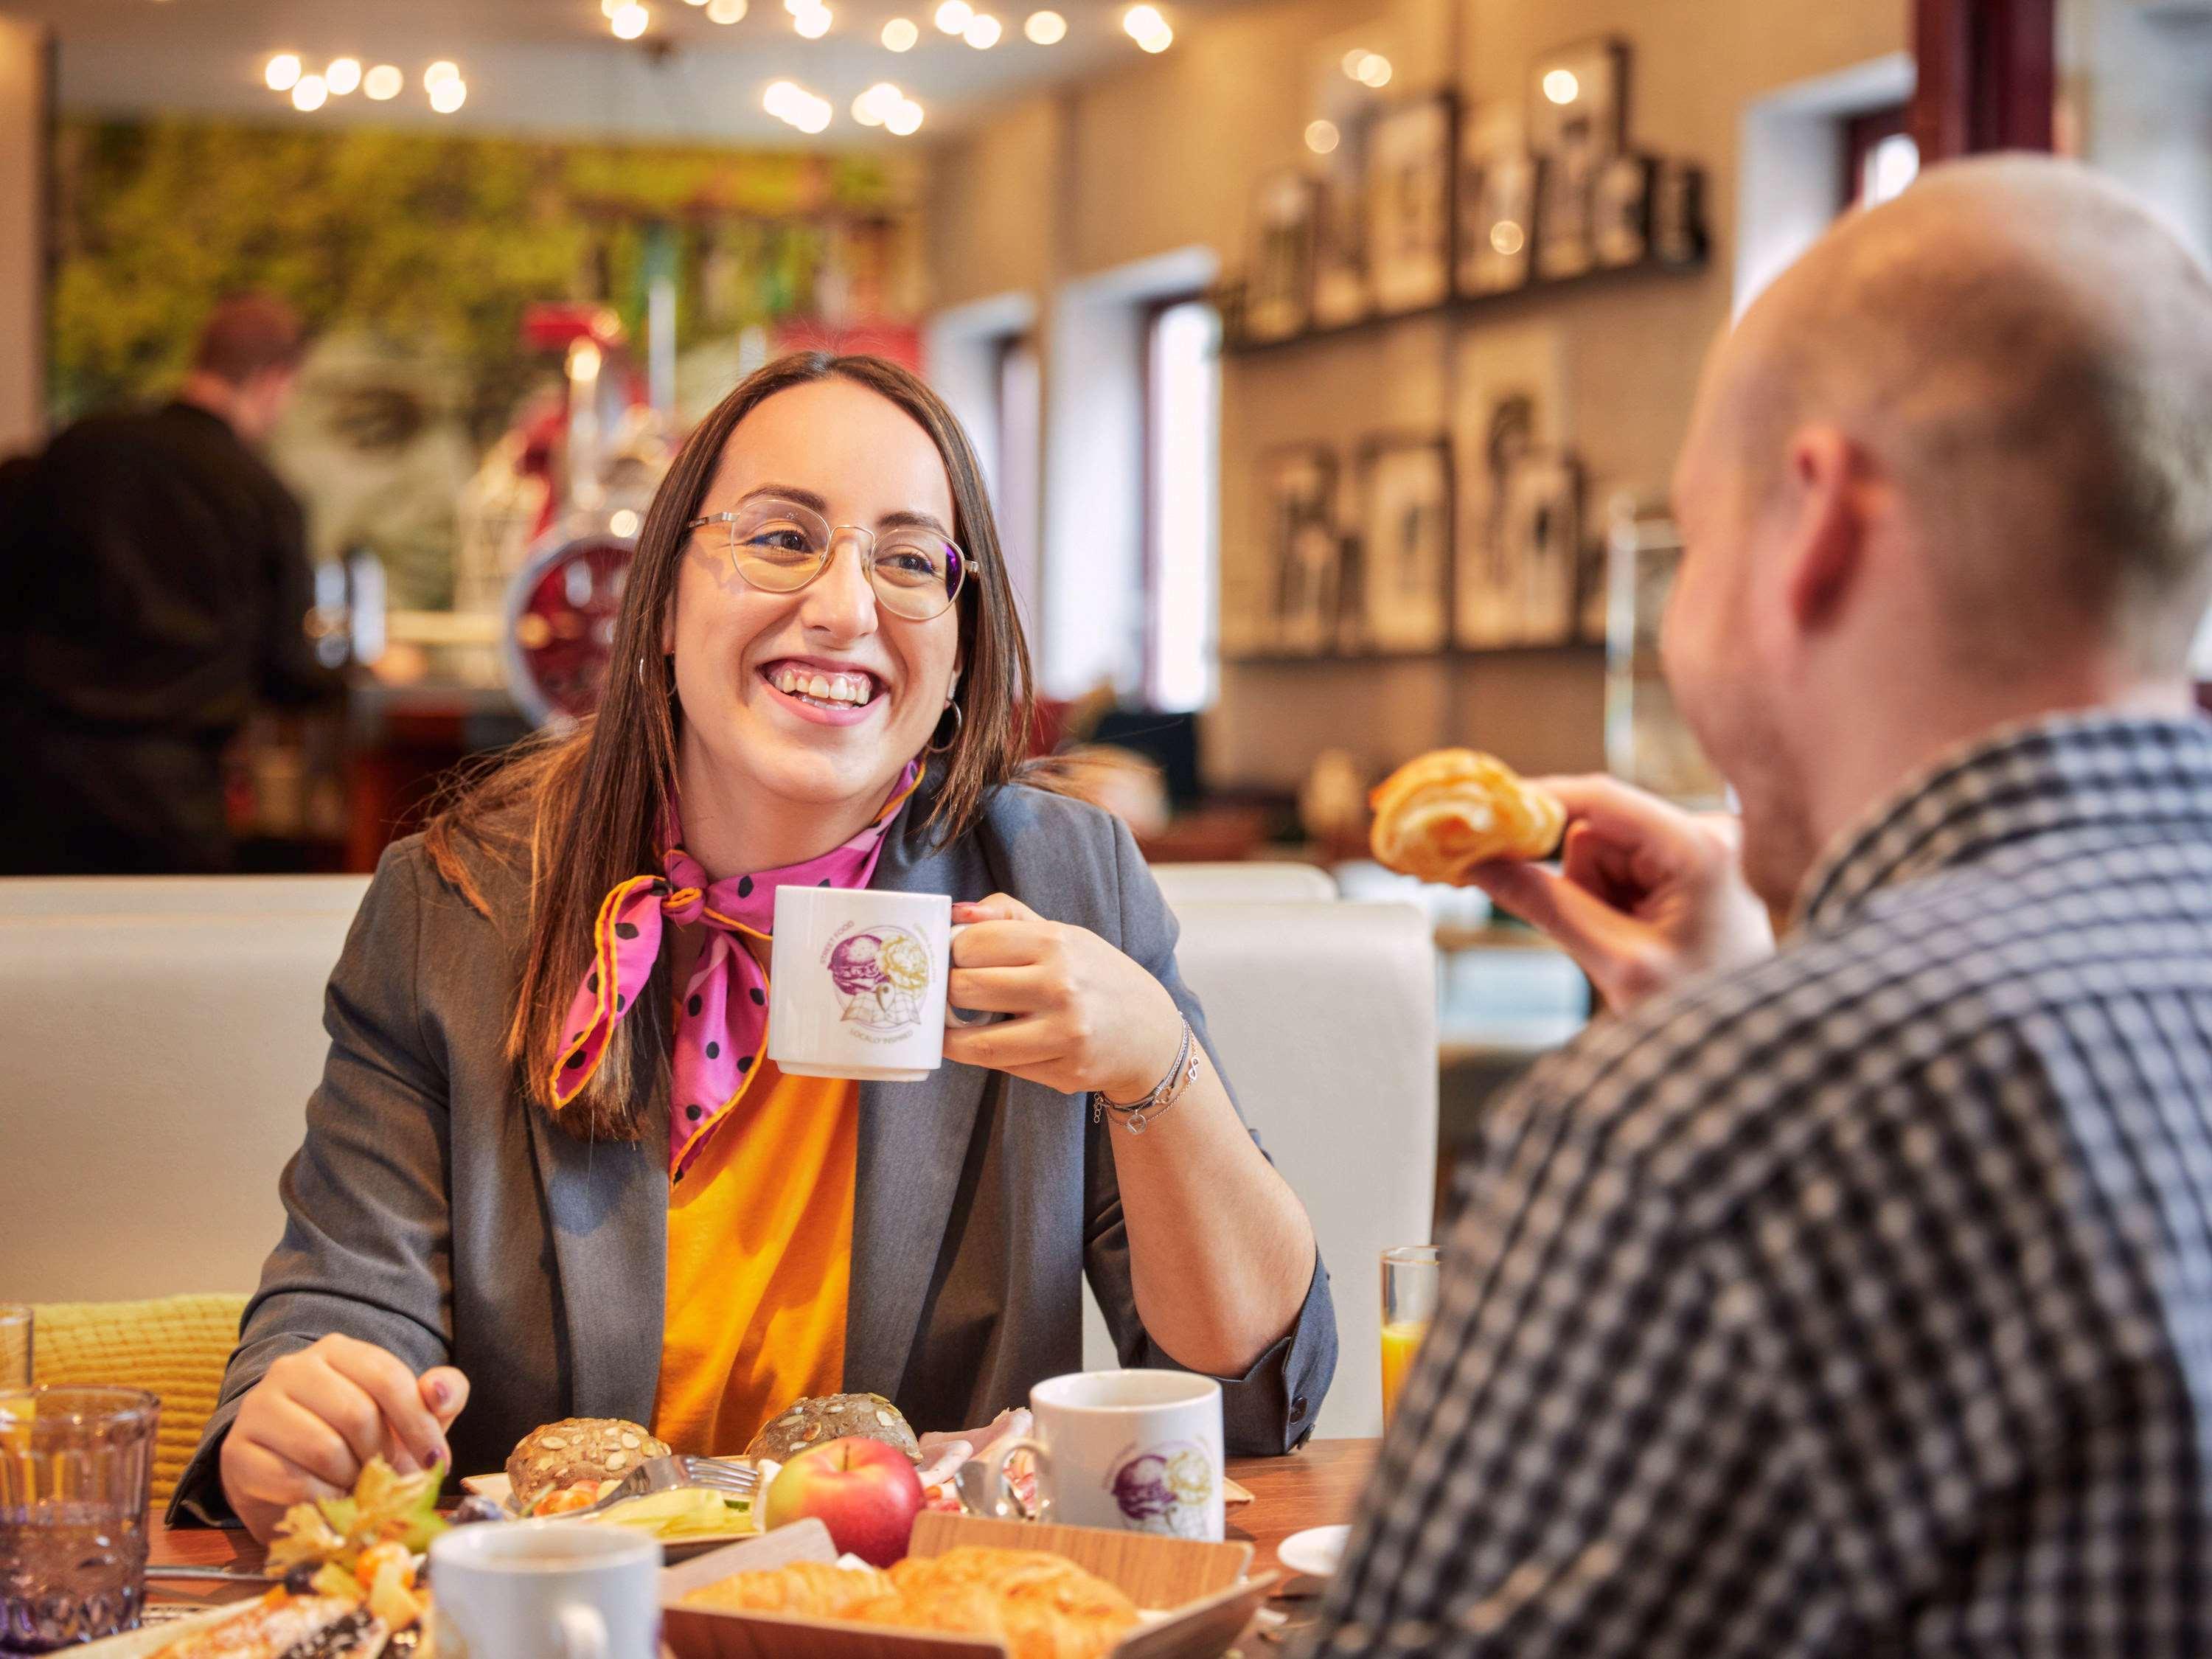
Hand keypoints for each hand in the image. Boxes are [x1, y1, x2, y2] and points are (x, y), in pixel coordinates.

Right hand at [219, 1334, 469, 1542]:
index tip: (436, 1461)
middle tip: (386, 1477)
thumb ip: (440, 1394)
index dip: (419, 1425)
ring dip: (352, 1479)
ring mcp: (258, 1409)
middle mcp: (291, 1370)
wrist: (291, 1477)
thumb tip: (439, 1392)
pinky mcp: (237, 1452)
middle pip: (356, 1414)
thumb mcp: (406, 1414)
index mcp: (336, 1351)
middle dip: (381, 1456)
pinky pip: (292, 1481)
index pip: (388, 1378)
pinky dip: (322, 1499)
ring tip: (357, 1486)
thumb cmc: (357, 1440)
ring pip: (323, 1448)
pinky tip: (330, 1500)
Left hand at [942, 895, 1183, 1100]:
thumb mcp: (1062, 935)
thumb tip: (957, 913)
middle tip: (946, 994)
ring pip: (977, 1041)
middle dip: (947, 993)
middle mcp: (1062, 986)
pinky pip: (1004, 1066)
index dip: (951, 953)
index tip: (950, 961)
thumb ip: (1008, 917)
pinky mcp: (1067, 1071)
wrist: (1150, 1033)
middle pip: (966, 989)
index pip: (972, 943)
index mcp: (1056, 942)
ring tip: (948, 1027)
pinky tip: (987, 1043)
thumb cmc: (1095, 977)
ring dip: (951, 1036)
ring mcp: (1065, 1033)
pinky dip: (986, 1056)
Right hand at [1464, 775, 1773, 1013]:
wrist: (1753, 1053)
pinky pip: (1623, 868)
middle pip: (1597, 832)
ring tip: (1632, 946)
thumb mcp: (1616, 962)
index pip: (1601, 798)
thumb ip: (1547, 906)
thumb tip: (1480, 864)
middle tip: (1604, 938)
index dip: (1537, 802)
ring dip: (1599, 899)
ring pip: (1604, 853)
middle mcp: (1708, 832)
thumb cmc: (1703, 1015)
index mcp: (1700, 847)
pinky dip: (1616, 904)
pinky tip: (1644, 938)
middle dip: (1583, 883)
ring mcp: (1703, 847)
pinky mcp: (1694, 865)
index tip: (1486, 816)